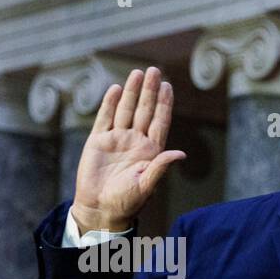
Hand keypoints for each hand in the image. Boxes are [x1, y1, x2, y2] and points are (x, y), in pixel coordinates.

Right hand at [71, 67, 185, 232]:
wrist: (100, 208)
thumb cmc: (127, 202)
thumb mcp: (147, 185)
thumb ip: (161, 167)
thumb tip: (180, 153)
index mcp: (151, 151)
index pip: (160, 122)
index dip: (164, 104)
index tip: (168, 86)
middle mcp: (135, 141)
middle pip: (144, 110)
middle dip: (150, 91)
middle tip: (155, 70)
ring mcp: (117, 139)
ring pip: (126, 110)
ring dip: (132, 92)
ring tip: (138, 72)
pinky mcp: (98, 141)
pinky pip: (105, 118)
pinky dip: (110, 103)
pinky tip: (117, 89)